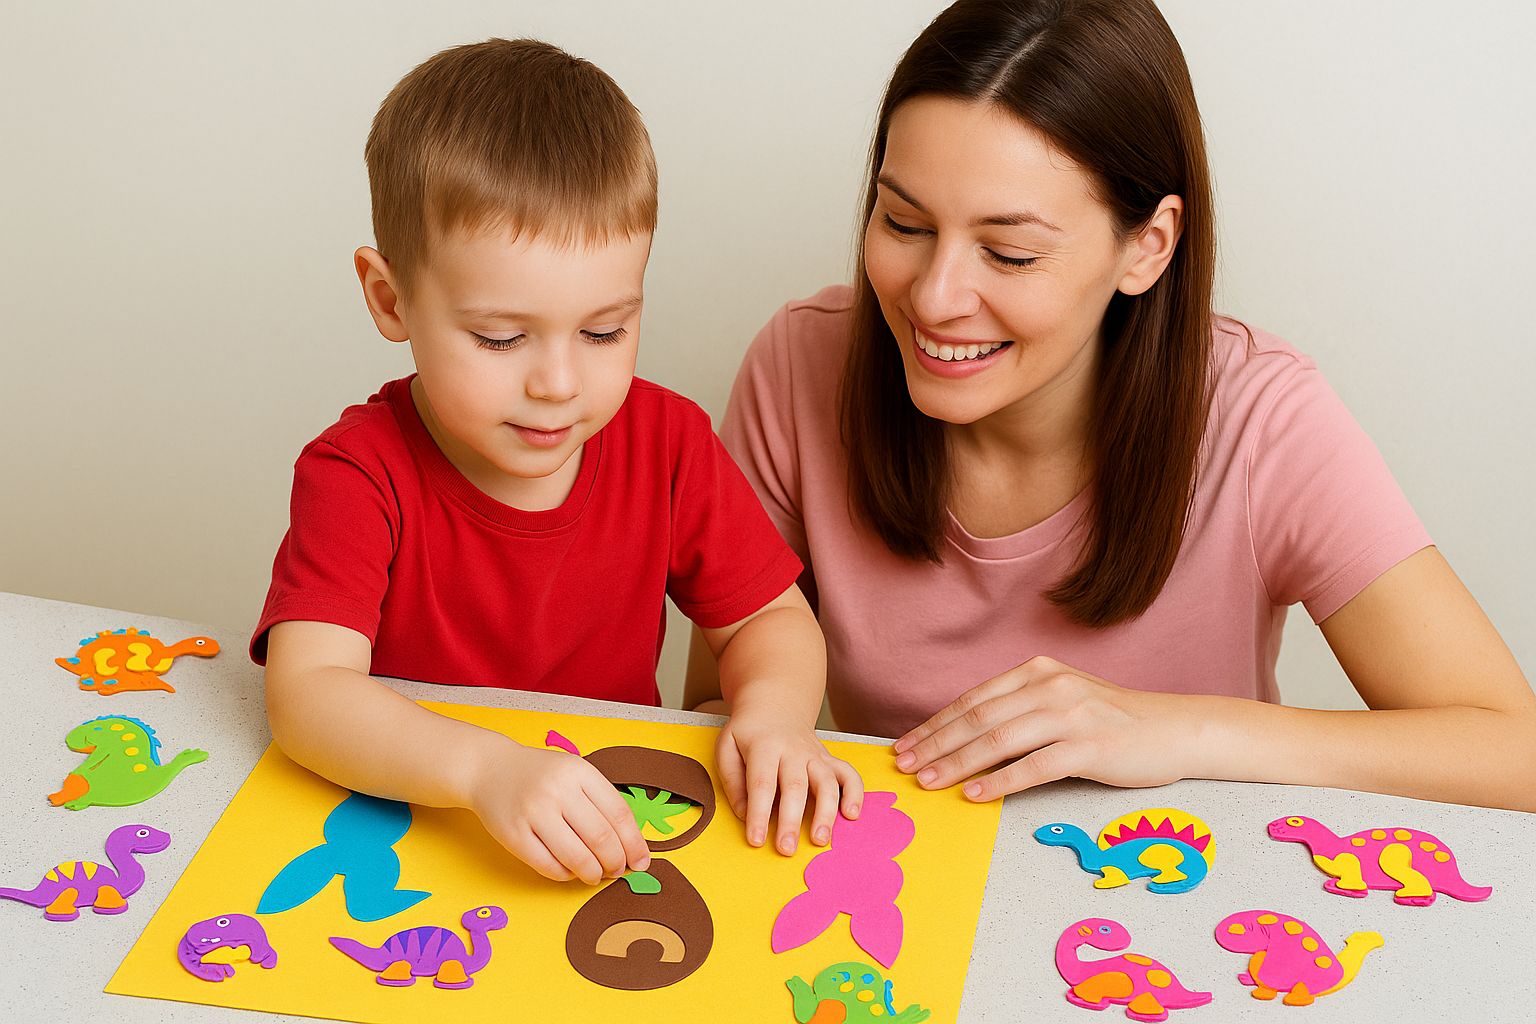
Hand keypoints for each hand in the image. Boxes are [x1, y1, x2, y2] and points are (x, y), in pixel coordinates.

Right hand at [467, 740, 649, 884]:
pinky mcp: (514, 835)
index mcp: (580, 772)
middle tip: (618, 871)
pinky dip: (565, 875)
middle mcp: (558, 791)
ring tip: (596, 876)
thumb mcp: (575, 772)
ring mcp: (534, 813)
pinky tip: (570, 872)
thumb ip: (601, 800)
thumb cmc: (541, 774)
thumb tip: (631, 844)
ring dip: (593, 874)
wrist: (490, 768)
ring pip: (577, 857)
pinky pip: (548, 866)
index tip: (642, 861)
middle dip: (616, 862)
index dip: (634, 843)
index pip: (619, 814)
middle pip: (601, 838)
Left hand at [716, 702, 863, 854]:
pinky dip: (855, 794)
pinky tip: (851, 815)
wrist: (775, 703)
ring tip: (820, 840)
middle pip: (795, 787)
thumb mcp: (727, 747)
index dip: (759, 813)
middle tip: (786, 849)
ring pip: (826, 782)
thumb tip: (745, 813)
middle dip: (791, 820)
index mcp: (764, 747)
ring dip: (826, 812)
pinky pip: (849, 774)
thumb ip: (732, 780)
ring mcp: (815, 754)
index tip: (756, 840)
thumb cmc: (748, 732)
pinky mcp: (829, 759)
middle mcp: (793, 750)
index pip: (762, 783)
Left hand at [892, 656, 1192, 799]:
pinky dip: (999, 782)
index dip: (935, 724)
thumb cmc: (1113, 721)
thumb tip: (964, 738)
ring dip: (957, 763)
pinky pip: (1034, 766)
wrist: (1175, 729)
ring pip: (998, 741)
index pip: (973, 700)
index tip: (905, 745)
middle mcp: (1050, 687)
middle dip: (935, 744)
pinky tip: (974, 794)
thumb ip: (1019, 710)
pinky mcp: (1089, 747)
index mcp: (1037, 671)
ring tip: (929, 782)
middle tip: (904, 767)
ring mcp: (1070, 715)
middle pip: (978, 719)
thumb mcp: (1062, 700)